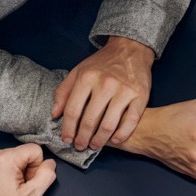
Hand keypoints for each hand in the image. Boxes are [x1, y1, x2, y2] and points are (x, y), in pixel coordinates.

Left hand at [52, 36, 153, 151]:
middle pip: (90, 120)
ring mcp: (125, 91)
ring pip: (109, 124)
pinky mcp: (141, 96)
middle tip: (80, 146)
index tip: (66, 139)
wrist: (131, 49)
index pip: (73, 110)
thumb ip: (63, 92)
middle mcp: (106, 84)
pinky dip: (122, 134)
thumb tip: (55, 115)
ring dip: (100, 140)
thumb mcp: (78, 71)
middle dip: (83, 138)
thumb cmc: (102, 63)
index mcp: (87, 78)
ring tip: (95, 146)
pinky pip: (131, 121)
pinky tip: (116, 140)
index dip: (68, 129)